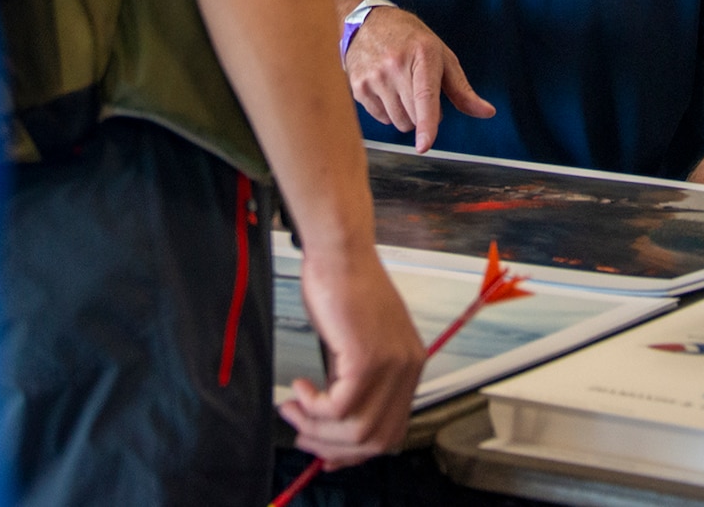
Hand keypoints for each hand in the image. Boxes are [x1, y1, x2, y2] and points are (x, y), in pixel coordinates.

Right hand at [279, 243, 423, 467]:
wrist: (339, 251)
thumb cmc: (343, 284)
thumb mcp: (356, 340)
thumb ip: (355, 377)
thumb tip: (335, 416)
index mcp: (410, 365)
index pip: (392, 430)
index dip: (356, 450)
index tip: (327, 452)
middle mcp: (408, 369)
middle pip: (377, 439)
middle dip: (333, 446)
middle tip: (302, 434)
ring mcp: (390, 365)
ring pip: (356, 429)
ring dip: (317, 429)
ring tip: (293, 409)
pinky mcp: (366, 358)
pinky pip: (338, 408)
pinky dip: (313, 408)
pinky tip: (300, 389)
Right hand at [345, 7, 494, 152]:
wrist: (368, 22)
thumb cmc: (410, 40)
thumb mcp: (441, 57)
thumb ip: (462, 90)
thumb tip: (487, 112)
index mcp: (422, 55)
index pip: (425, 96)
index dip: (427, 124)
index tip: (424, 145)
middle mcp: (395, 65)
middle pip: (414, 117)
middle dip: (422, 114)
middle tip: (419, 89)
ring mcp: (374, 76)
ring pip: (398, 121)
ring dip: (406, 115)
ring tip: (402, 88)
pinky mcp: (358, 86)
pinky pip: (381, 118)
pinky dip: (388, 111)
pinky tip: (386, 89)